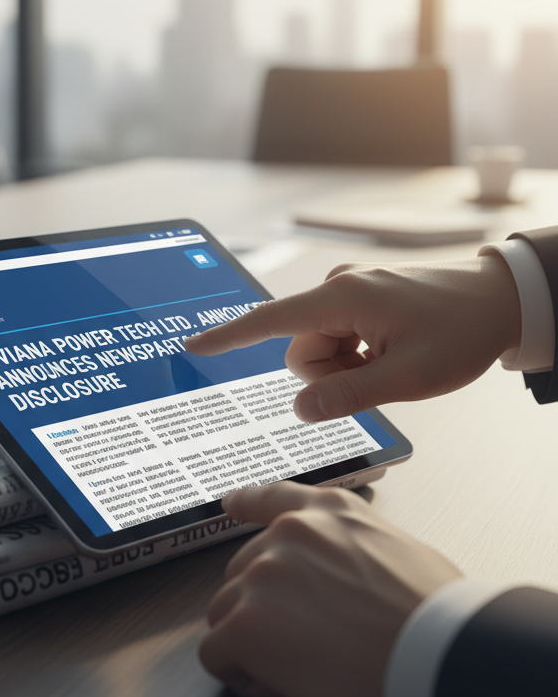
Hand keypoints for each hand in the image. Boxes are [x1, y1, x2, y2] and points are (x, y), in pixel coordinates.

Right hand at [185, 254, 519, 420]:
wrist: (503, 299)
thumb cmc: (463, 331)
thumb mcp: (408, 377)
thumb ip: (348, 395)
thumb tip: (300, 408)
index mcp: (342, 298)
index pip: (269, 321)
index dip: (228, 337)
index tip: (193, 345)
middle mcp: (338, 287)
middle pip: (299, 348)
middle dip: (328, 373)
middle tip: (378, 373)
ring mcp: (350, 290)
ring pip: (318, 346)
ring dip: (345, 365)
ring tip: (390, 362)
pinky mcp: (361, 297)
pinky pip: (337, 336)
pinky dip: (356, 354)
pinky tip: (391, 352)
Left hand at [199, 481, 461, 696]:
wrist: (440, 658)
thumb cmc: (437, 618)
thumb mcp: (400, 548)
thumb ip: (354, 547)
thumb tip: (345, 572)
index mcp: (327, 513)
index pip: (272, 498)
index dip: (247, 503)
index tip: (230, 504)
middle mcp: (287, 535)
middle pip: (243, 572)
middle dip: (263, 608)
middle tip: (308, 642)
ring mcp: (262, 576)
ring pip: (224, 613)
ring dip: (250, 643)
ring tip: (302, 667)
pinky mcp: (247, 625)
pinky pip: (216, 653)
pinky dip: (237, 673)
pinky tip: (276, 685)